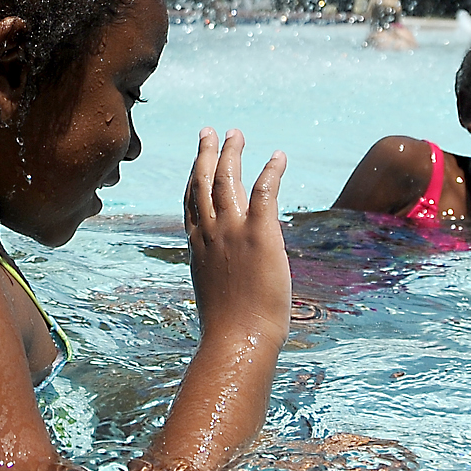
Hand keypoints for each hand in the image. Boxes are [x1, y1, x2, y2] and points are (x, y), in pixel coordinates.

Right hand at [182, 127, 289, 334]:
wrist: (238, 339)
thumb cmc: (229, 329)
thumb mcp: (215, 294)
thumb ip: (218, 275)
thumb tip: (227, 278)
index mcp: (199, 247)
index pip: (192, 203)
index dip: (194, 177)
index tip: (197, 160)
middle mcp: (210, 233)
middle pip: (203, 182)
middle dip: (206, 153)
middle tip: (209, 132)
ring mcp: (233, 232)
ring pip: (227, 179)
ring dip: (232, 153)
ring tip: (236, 134)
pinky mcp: (260, 235)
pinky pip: (264, 191)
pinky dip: (271, 170)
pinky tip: (278, 156)